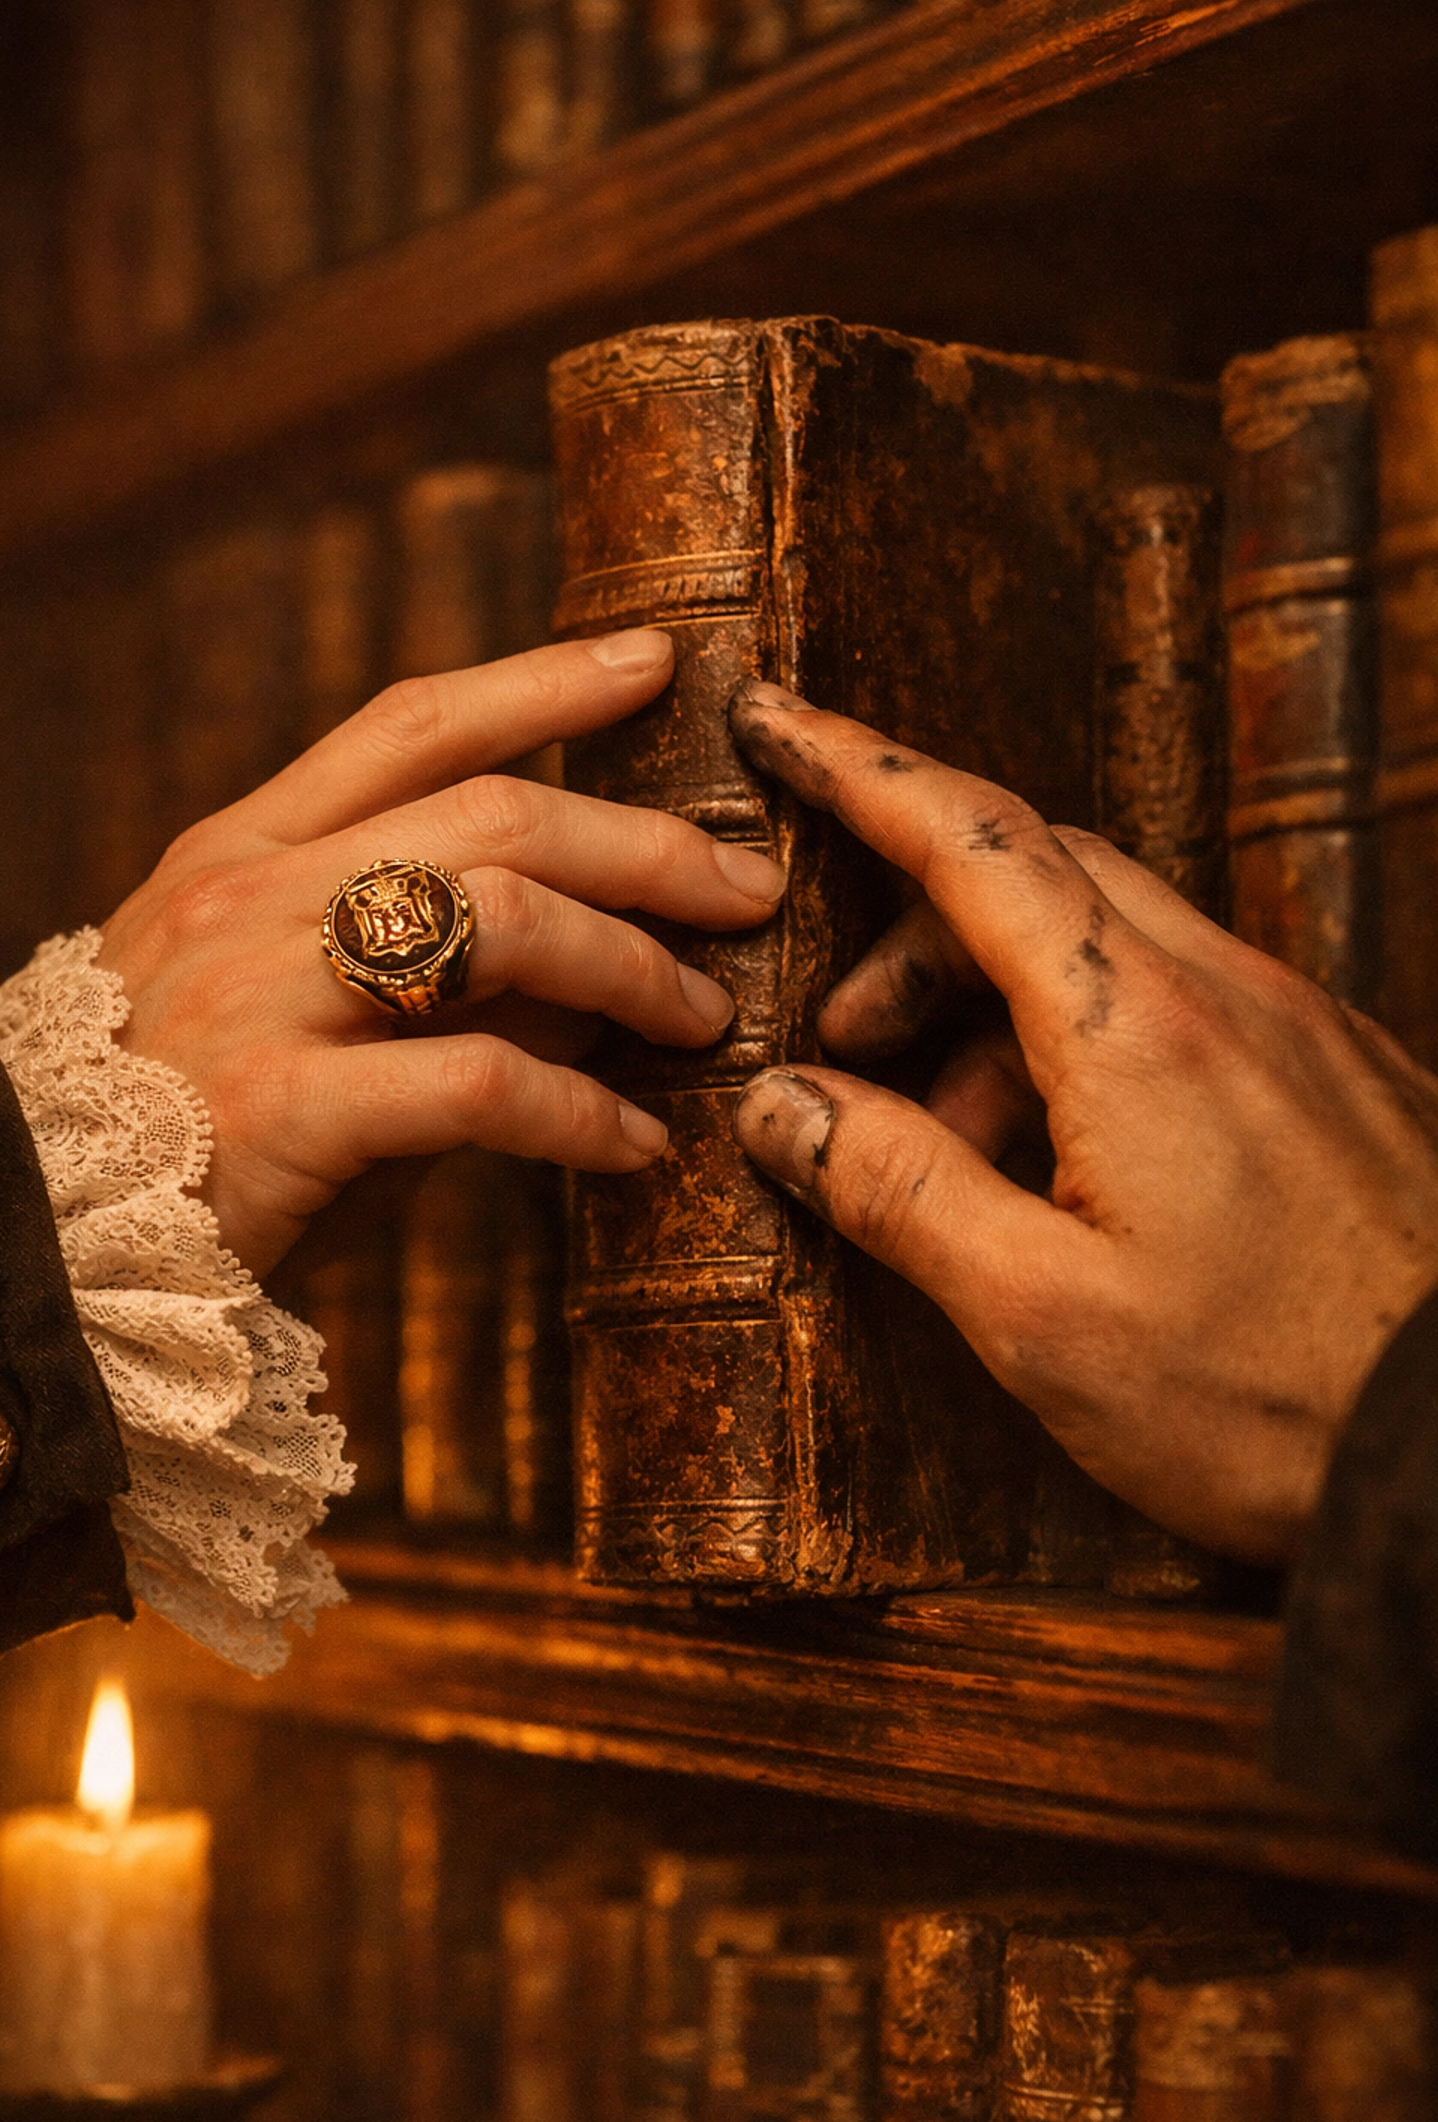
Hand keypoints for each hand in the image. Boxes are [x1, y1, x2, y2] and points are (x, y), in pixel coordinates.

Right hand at [100, 631, 784, 1278]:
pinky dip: (580, 1114)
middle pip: (495, 814)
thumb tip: (599, 974)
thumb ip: (427, 977)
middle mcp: (252, 897)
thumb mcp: (287, 1010)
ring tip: (703, 1021)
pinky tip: (634, 1147)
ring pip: (500, 923)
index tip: (656, 665)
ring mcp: (261, 994)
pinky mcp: (283, 1112)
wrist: (36, 1245)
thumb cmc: (182, 1125)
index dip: (543, 683)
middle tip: (746, 888)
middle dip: (647, 845)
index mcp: (246, 851)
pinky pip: (478, 1085)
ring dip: (631, 968)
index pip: (413, 724)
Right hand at [728, 679, 1437, 1563]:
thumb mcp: (1043, 1319)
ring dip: (1001, 1010)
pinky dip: (1093, 1050)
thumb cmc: (1277, 1402)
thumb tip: (781, 1107)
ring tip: (955, 1152)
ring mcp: (1302, 1030)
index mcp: (1136, 1028)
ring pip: (1115, 947)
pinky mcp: (1346, 1082)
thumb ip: (900, 1192)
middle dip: (917, 930)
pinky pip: (1191, 1011)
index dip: (856, 769)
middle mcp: (1228, 993)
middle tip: (844, 1038)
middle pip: (1038, 876)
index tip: (775, 719)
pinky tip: (1077, 1176)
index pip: (969, 840)